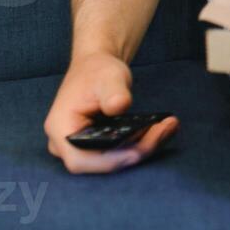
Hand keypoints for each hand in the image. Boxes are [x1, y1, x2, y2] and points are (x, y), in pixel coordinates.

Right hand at [44, 52, 177, 174]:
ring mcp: (79, 147)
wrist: (96, 67)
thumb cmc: (97, 70)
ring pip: (112, 160)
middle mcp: (65, 144)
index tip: (143, 146)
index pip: (82, 160)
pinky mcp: (95, 146)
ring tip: (169, 126)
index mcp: (60, 129)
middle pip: (101, 162)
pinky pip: (118, 152)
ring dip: (143, 148)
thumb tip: (119, 105)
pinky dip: (141, 143)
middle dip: (136, 151)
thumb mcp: (107, 76)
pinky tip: (162, 129)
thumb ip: (113, 91)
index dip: (112, 159)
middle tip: (166, 129)